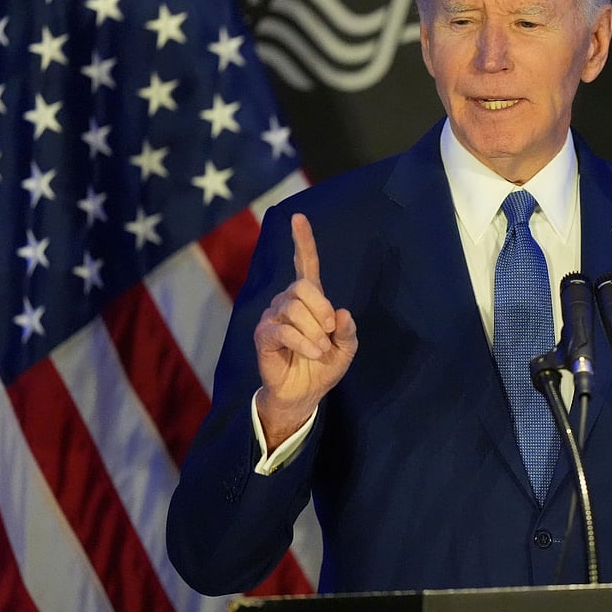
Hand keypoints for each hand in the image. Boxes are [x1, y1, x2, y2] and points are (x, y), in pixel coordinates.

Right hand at [253, 212, 357, 448]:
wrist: (304, 393)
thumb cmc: (323, 366)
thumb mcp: (346, 349)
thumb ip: (348, 331)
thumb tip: (341, 313)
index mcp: (310, 300)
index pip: (306, 264)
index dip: (303, 241)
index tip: (299, 218)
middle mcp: (287, 301)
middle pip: (302, 287)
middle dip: (321, 308)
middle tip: (329, 330)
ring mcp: (273, 317)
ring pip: (294, 309)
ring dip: (314, 331)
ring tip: (320, 350)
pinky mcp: (263, 335)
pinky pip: (283, 329)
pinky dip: (303, 342)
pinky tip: (312, 352)